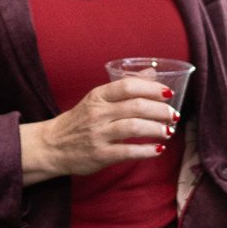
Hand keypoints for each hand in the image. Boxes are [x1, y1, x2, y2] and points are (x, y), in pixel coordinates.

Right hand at [19, 78, 177, 185]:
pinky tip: (158, 149)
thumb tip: (153, 72)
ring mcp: (98, 135)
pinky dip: (147, 151)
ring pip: (134, 128)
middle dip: (160, 110)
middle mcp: (97, 113)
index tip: (168, 93)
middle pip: (135, 107)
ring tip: (168, 131)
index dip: (152, 88)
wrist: (52, 145)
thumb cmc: (80, 120)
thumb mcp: (97, 99)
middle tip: (174, 115)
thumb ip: (125, 86)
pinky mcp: (100, 155)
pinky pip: (128, 152)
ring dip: (156, 129)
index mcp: (98, 96)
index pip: (128, 86)